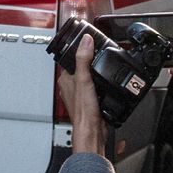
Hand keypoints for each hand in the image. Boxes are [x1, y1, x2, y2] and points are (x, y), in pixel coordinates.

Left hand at [56, 36, 106, 156]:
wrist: (92, 131)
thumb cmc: (83, 110)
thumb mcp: (84, 79)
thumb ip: (84, 59)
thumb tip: (85, 41)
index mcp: (65, 79)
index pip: (71, 58)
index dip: (80, 49)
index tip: (89, 41)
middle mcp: (71, 86)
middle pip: (81, 67)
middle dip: (90, 60)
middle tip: (100, 52)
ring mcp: (81, 94)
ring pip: (89, 77)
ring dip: (97, 72)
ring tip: (104, 65)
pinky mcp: (91, 101)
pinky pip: (97, 87)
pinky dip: (102, 84)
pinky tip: (108, 84)